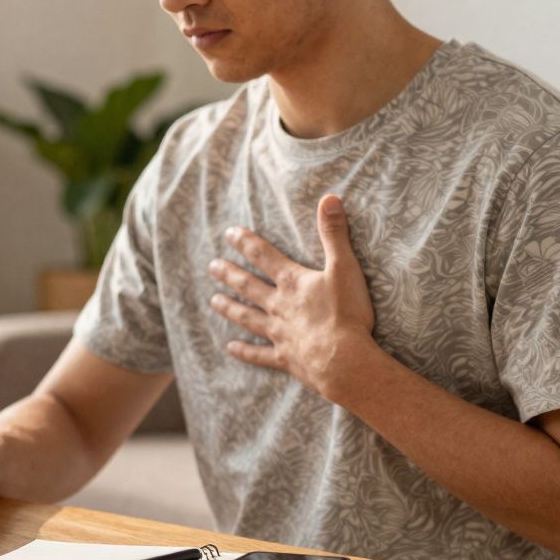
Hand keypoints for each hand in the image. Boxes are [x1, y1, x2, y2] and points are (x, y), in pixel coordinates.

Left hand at [206, 194, 376, 397]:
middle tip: (212, 266)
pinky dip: (245, 351)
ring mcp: (279, 333)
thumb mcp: (344, 267)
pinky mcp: (284, 358)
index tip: (229, 234)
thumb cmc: (347, 313)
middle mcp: (279, 306)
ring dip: (230, 308)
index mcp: (293, 283)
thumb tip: (329, 198)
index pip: (264, 257)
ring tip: (213, 301)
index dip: (247, 243)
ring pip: (248, 318)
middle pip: (249, 286)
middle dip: (230, 274)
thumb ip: (334, 234)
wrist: (344, 361)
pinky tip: (230, 348)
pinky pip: (259, 354)